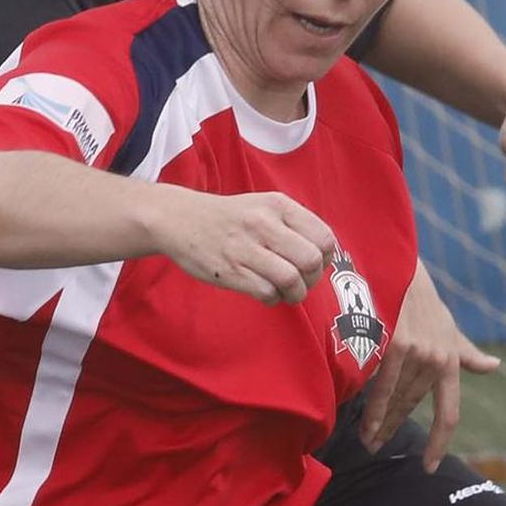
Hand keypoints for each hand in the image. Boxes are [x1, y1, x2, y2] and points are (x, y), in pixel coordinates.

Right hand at [152, 189, 335, 304]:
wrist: (179, 219)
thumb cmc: (229, 217)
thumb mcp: (264, 206)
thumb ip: (294, 225)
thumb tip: (324, 256)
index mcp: (278, 206)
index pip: (324, 237)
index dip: (326, 258)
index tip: (315, 264)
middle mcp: (263, 224)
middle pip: (311, 260)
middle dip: (313, 279)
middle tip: (303, 282)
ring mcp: (245, 248)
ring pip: (290, 279)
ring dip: (295, 294)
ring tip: (287, 293)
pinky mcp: (230, 271)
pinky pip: (266, 292)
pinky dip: (273, 299)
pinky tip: (266, 294)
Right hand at [357, 259, 500, 471]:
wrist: (397, 266)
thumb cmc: (421, 298)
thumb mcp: (448, 326)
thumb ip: (467, 353)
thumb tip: (494, 366)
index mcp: (451, 360)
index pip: (450, 411)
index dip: (441, 441)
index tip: (431, 466)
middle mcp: (437, 359)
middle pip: (414, 407)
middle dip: (395, 430)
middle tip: (378, 448)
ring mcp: (416, 352)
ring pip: (396, 400)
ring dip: (380, 424)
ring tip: (369, 441)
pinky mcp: (395, 344)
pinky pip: (382, 387)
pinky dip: (374, 409)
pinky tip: (367, 426)